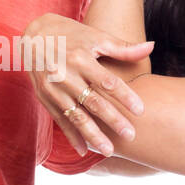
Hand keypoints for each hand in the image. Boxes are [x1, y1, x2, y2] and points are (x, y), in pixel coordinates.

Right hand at [22, 13, 153, 156]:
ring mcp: (53, 89)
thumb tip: (151, 47)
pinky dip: (72, 136)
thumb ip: (123, 47)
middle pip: (93, 102)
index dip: (125, 96)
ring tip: (110, 150)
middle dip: (112, 120)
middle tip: (130, 135)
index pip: (107, 81)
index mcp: (81, 58)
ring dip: (93, 135)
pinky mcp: (44, 97)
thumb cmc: (70, 34)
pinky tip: (84, 150)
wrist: (32, 35)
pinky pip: (60, 120)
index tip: (140, 111)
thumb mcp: (95, 37)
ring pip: (76, 116)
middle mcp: (65, 75)